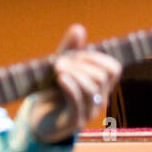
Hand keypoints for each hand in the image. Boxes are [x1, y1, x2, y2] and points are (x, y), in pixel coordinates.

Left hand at [30, 25, 121, 143]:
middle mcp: (98, 100)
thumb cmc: (53, 93)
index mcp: (100, 86)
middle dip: (82, 64)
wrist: (37, 121)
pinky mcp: (74, 122)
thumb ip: (70, 50)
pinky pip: (78, 103)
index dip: (97, 57)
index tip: (78, 54)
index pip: (114, 69)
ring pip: (92, 89)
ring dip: (75, 73)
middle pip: (102, 76)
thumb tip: (79, 28)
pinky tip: (61, 78)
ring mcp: (88, 112)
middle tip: (60, 62)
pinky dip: (71, 86)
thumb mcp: (60, 69)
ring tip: (57, 69)